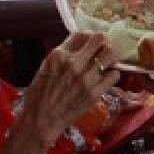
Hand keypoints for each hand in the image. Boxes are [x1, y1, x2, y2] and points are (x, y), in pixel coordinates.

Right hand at [21, 32, 119, 149]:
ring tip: (107, 62)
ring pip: (110, 54)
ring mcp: (86, 78)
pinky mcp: (95, 93)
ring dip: (111, 57)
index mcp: (59, 55)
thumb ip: (63, 54)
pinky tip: (107, 77)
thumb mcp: (45, 66)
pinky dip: (113, 74)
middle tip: (103, 49)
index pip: (82, 34)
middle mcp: (74, 63)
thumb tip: (80, 44)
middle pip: (99, 39)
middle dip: (104, 42)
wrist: (41, 119)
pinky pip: (114, 75)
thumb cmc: (40, 93)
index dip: (89, 36)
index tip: (91, 42)